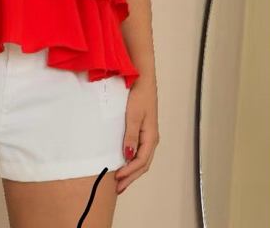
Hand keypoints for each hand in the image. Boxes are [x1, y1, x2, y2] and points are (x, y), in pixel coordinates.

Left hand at [114, 75, 158, 193]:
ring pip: (142, 160)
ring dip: (132, 171)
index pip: (141, 162)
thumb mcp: (133, 116)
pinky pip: (139, 151)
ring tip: (121, 181)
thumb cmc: (139, 96)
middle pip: (143, 165)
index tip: (117, 178)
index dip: (129, 172)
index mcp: (151, 138)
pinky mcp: (143, 131)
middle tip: (118, 188)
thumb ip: (131, 136)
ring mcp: (148, 135)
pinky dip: (132, 162)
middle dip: (131, 177)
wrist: (143, 81)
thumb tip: (128, 156)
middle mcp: (151, 139)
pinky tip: (125, 163)